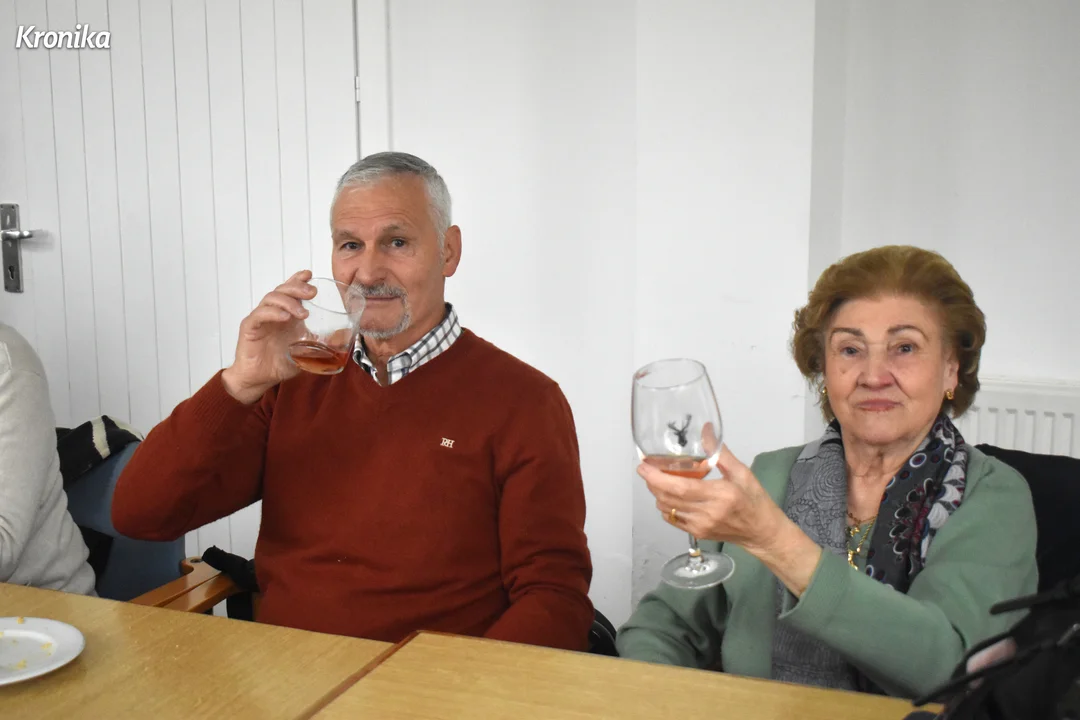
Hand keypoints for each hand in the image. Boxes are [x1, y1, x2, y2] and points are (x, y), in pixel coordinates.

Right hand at [221, 270, 315, 403]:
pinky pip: (259, 315)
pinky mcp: (249, 328)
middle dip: (297, 287)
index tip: (309, 274)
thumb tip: (345, 337)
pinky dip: (273, 313)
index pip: (289, 290)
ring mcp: (260, 319)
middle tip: (312, 292)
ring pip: (271, 299)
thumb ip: (322, 342)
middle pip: (282, 290)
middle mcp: (272, 313)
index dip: (298, 280)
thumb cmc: (280, 364)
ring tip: (303, 313)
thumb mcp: (307, 351)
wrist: (259, 380)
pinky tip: (285, 317)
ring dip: (289, 302)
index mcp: (285, 315)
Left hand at [639, 444, 782, 551]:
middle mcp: (706, 513)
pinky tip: (670, 495)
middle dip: (652, 483)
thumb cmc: (754, 500)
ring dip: (658, 493)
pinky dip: (666, 506)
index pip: (680, 488)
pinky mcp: (697, 533)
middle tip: (647, 468)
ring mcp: (700, 526)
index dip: (657, 478)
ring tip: (658, 479)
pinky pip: (672, 519)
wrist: (762, 532)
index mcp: (719, 495)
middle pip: (668, 499)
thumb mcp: (742, 472)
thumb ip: (719, 452)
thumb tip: (705, 429)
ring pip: (666, 509)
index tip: (644, 466)